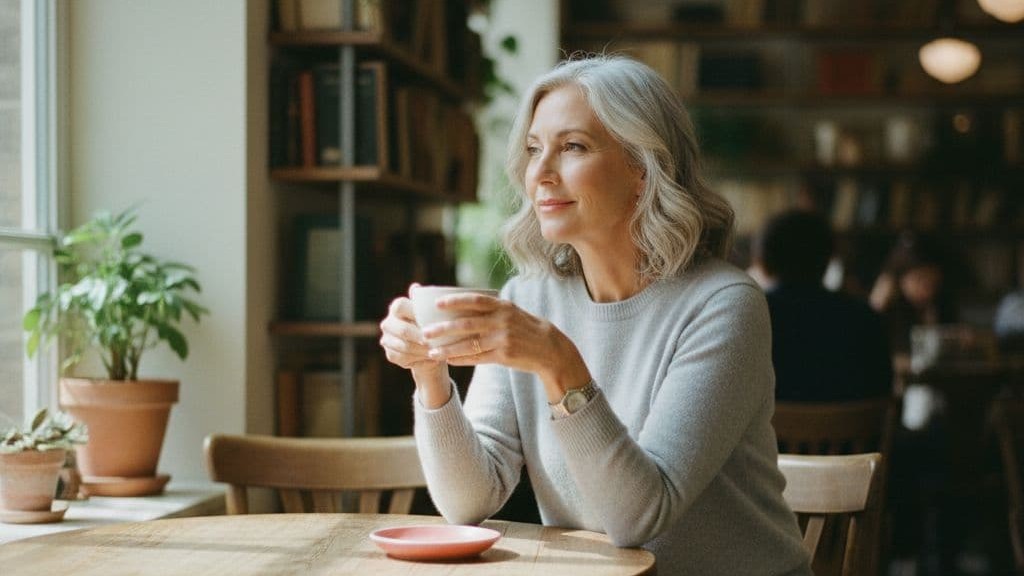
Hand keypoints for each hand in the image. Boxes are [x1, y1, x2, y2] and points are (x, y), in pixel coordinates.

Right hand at [378, 285, 449, 406]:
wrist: (428, 345)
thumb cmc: (432, 323)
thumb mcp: (431, 312)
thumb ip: (425, 301)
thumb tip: (415, 287)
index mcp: (397, 307)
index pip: (400, 306)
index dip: (415, 314)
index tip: (431, 321)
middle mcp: (388, 322)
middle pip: (403, 330)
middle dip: (421, 337)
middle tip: (435, 341)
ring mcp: (387, 339)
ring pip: (404, 346)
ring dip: (422, 350)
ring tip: (437, 352)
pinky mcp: (390, 354)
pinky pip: (404, 358)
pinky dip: (419, 360)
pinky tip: (431, 360)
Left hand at [421, 294, 590, 402]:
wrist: (549, 348)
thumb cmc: (525, 327)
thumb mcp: (511, 312)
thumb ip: (489, 309)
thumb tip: (460, 305)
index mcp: (503, 307)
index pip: (475, 301)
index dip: (455, 301)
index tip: (436, 304)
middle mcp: (502, 321)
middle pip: (467, 324)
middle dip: (443, 328)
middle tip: (425, 331)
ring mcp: (503, 339)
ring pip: (469, 344)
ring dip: (448, 348)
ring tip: (431, 351)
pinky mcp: (504, 356)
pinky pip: (477, 358)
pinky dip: (461, 359)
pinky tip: (448, 359)